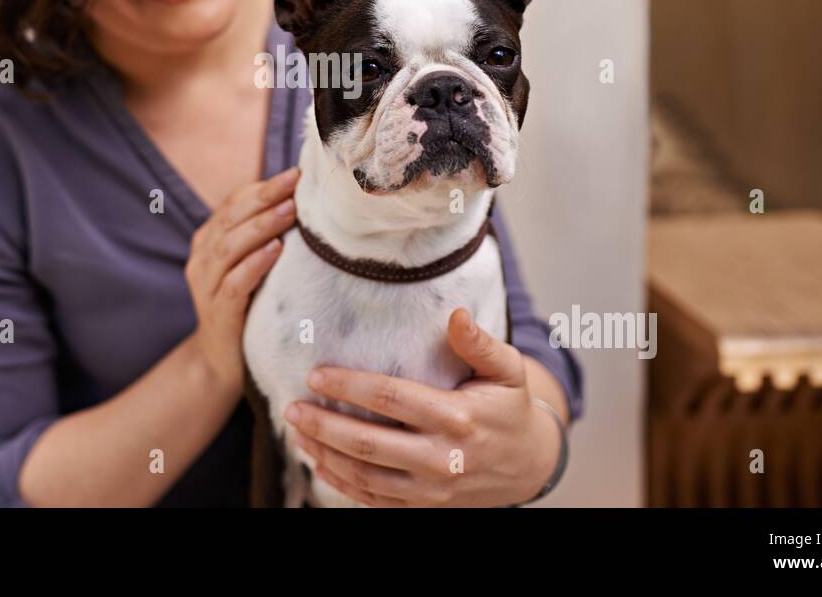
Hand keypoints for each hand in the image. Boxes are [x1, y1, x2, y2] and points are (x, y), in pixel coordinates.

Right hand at [185, 165, 299, 392]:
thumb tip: (305, 198)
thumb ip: (266, 235)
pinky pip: (235, 284)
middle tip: (294, 181)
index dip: (263, 187)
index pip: (234, 203)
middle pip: (231, 219)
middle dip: (264, 197)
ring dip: (260, 226)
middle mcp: (202, 259)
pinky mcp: (219, 313)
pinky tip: (275, 251)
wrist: (221, 362)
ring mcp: (207, 287)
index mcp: (209, 240)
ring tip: (289, 210)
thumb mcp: (251, 264)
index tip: (296, 173)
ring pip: (230, 247)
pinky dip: (254, 264)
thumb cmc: (247, 304)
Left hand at [283, 307, 558, 505]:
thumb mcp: (508, 371)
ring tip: (296, 430)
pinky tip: (318, 461)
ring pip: (365, 476)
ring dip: (325, 454)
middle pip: (369, 444)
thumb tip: (455, 313)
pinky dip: (341, 483)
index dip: (349, 387)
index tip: (316, 375)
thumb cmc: (511, 408)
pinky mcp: (425, 507)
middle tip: (292, 407)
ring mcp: (432, 489)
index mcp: (458, 418)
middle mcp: (442, 458)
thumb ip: (480, 343)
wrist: (530, 465)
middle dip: (324, 425)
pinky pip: (374, 500)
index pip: (391, 399)